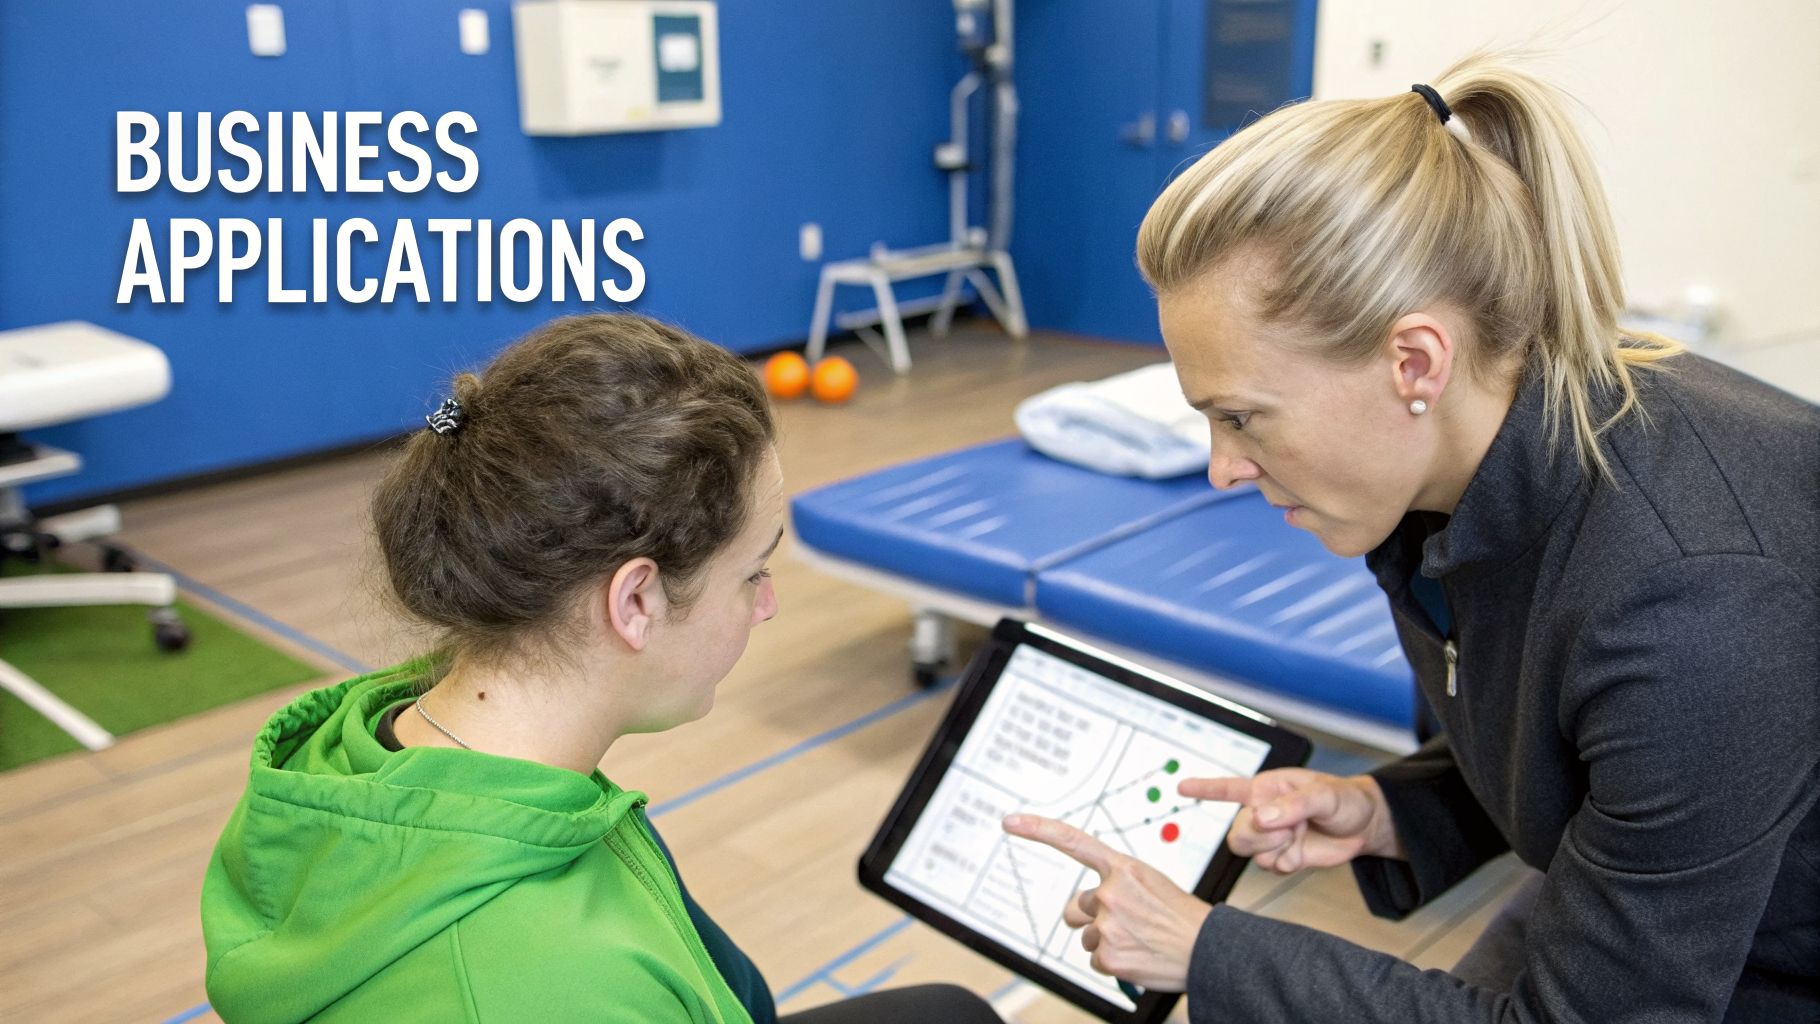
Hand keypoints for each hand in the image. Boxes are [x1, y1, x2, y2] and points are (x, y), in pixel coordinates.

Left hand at [1001, 813, 1210, 991]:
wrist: (1207, 949)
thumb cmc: (1180, 916)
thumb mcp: (1149, 884)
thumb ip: (1113, 886)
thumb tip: (1077, 909)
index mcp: (1123, 868)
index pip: (1073, 841)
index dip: (1038, 830)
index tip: (1011, 822)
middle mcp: (1110, 892)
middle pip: (1076, 906)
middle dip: (1091, 916)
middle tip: (1125, 922)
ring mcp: (1108, 925)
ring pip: (1086, 935)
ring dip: (1105, 939)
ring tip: (1139, 939)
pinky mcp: (1108, 956)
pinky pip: (1095, 959)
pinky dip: (1113, 962)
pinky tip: (1138, 956)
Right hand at [1181, 769, 1400, 872]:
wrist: (1365, 827)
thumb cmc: (1345, 799)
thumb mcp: (1325, 794)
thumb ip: (1293, 805)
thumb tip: (1261, 818)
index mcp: (1266, 789)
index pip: (1228, 788)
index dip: (1204, 788)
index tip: (1181, 786)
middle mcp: (1262, 813)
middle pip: (1236, 833)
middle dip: (1259, 837)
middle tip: (1289, 829)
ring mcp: (1271, 838)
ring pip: (1249, 853)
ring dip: (1275, 850)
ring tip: (1298, 837)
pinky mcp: (1282, 857)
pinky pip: (1269, 867)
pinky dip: (1286, 863)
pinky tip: (1301, 852)